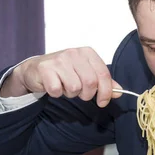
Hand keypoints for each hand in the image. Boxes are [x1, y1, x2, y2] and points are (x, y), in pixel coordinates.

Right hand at [0, 47, 121, 106]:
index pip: (103, 74)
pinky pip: (57, 90)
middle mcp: (74, 53)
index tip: (103, 102)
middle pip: (90, 83)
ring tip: (65, 87)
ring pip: (74, 88)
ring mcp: (59, 60)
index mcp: (87, 53)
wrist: (35, 68)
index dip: (106, 92)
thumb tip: (119, 92)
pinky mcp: (45, 69)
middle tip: (81, 94)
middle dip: (87, 94)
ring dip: (71, 94)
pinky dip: (57, 93)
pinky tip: (54, 86)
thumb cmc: (64, 71)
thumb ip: (103, 82)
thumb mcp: (86, 73)